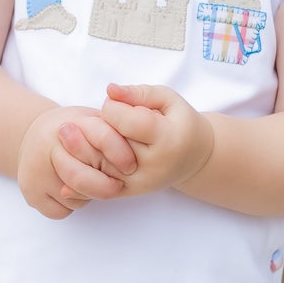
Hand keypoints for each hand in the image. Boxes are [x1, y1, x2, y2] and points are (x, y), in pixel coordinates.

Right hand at [17, 105, 137, 219]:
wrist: (34, 135)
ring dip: (88, 196)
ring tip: (87, 181)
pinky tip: (70, 190)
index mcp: (69, 123)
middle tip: (117, 187)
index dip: (119, 154)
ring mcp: (35, 170)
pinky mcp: (30, 192)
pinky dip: (70, 206)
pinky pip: (61, 211)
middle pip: (81, 177)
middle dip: (105, 187)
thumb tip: (140, 155)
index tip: (131, 167)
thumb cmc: (76, 129)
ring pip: (74, 198)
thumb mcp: (93, 120)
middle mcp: (47, 145)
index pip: (101, 137)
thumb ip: (113, 132)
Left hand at [99, 82, 214, 197]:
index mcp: (167, 141)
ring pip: (98, 159)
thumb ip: (140, 92)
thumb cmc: (179, 123)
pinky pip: (96, 178)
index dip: (113, 106)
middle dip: (103, 123)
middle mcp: (152, 166)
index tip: (117, 103)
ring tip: (106, 132)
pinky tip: (97, 151)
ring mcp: (138, 183)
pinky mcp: (126, 192)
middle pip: (108, 139)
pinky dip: (91, 161)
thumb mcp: (168, 100)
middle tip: (112, 118)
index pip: (124, 121)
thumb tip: (110, 90)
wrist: (192, 158)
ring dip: (93, 141)